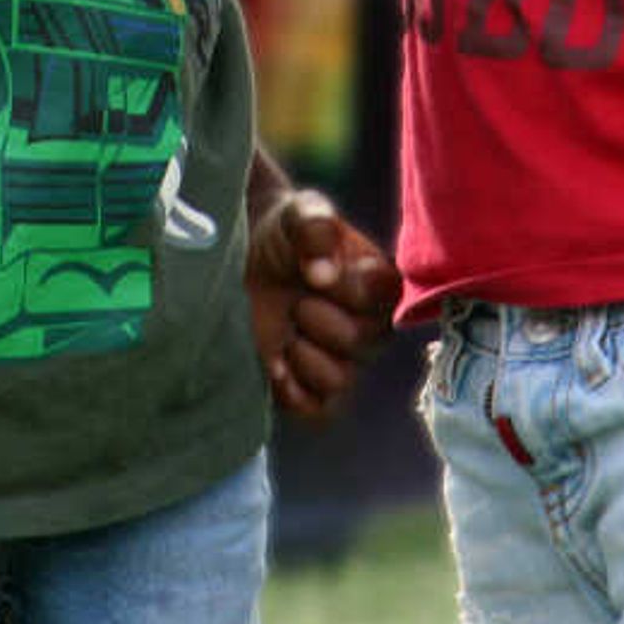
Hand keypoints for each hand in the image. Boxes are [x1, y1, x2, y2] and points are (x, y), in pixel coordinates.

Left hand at [245, 188, 401, 420]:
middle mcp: (366, 326)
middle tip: (296, 301)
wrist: (242, 258)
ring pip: (340, 381)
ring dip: (305, 356)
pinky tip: (275, 366)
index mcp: (376, 283)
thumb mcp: (297, 212)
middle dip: (319, 319)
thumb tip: (322, 273)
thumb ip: (315, 227)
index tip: (318, 272)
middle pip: (360, 343)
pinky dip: (295, 394)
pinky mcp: (306, 386)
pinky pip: (317, 411)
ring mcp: (337, 359)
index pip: (381, 298)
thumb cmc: (281, 232)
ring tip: (286, 331)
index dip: (348, 289)